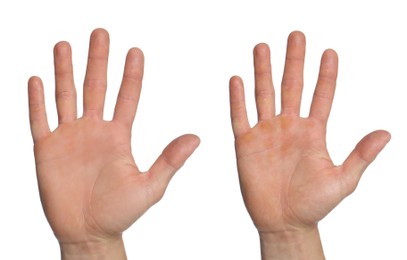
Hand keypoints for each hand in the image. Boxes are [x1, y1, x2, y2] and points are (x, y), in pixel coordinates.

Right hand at [28, 28, 199, 258]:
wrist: (89, 233)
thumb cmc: (120, 213)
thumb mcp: (150, 187)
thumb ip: (170, 160)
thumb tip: (196, 137)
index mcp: (119, 136)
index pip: (127, 97)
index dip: (131, 74)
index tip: (136, 51)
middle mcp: (95, 131)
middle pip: (96, 87)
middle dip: (98, 60)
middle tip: (101, 33)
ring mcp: (69, 138)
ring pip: (66, 96)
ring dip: (65, 71)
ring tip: (65, 45)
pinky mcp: (46, 150)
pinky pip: (39, 120)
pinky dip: (37, 101)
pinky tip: (36, 79)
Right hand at [229, 31, 389, 257]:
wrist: (283, 222)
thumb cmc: (314, 205)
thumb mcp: (343, 181)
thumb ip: (361, 155)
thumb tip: (386, 133)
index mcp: (313, 132)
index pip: (321, 96)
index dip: (326, 74)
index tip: (329, 52)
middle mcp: (289, 127)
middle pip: (291, 86)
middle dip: (294, 61)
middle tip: (296, 36)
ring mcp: (266, 133)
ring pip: (264, 95)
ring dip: (263, 71)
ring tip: (263, 47)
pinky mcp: (246, 144)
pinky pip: (240, 116)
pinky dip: (238, 99)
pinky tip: (237, 79)